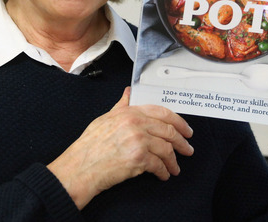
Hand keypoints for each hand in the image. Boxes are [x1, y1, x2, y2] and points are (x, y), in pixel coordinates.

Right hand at [47, 87, 193, 208]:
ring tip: (174, 168)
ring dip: (173, 161)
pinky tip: (163, 175)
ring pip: (166, 149)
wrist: (80, 167)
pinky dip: (163, 172)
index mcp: (129, 113)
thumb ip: (121, 106)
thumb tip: (129, 93)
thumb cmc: (89, 146)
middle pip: (169, 131)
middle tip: (187, 149)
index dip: (178, 122)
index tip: (186, 130)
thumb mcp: (105, 119)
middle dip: (181, 142)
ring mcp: (138, 141)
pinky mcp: (138, 159)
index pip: (162, 112)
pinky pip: (159, 165)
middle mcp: (135, 124)